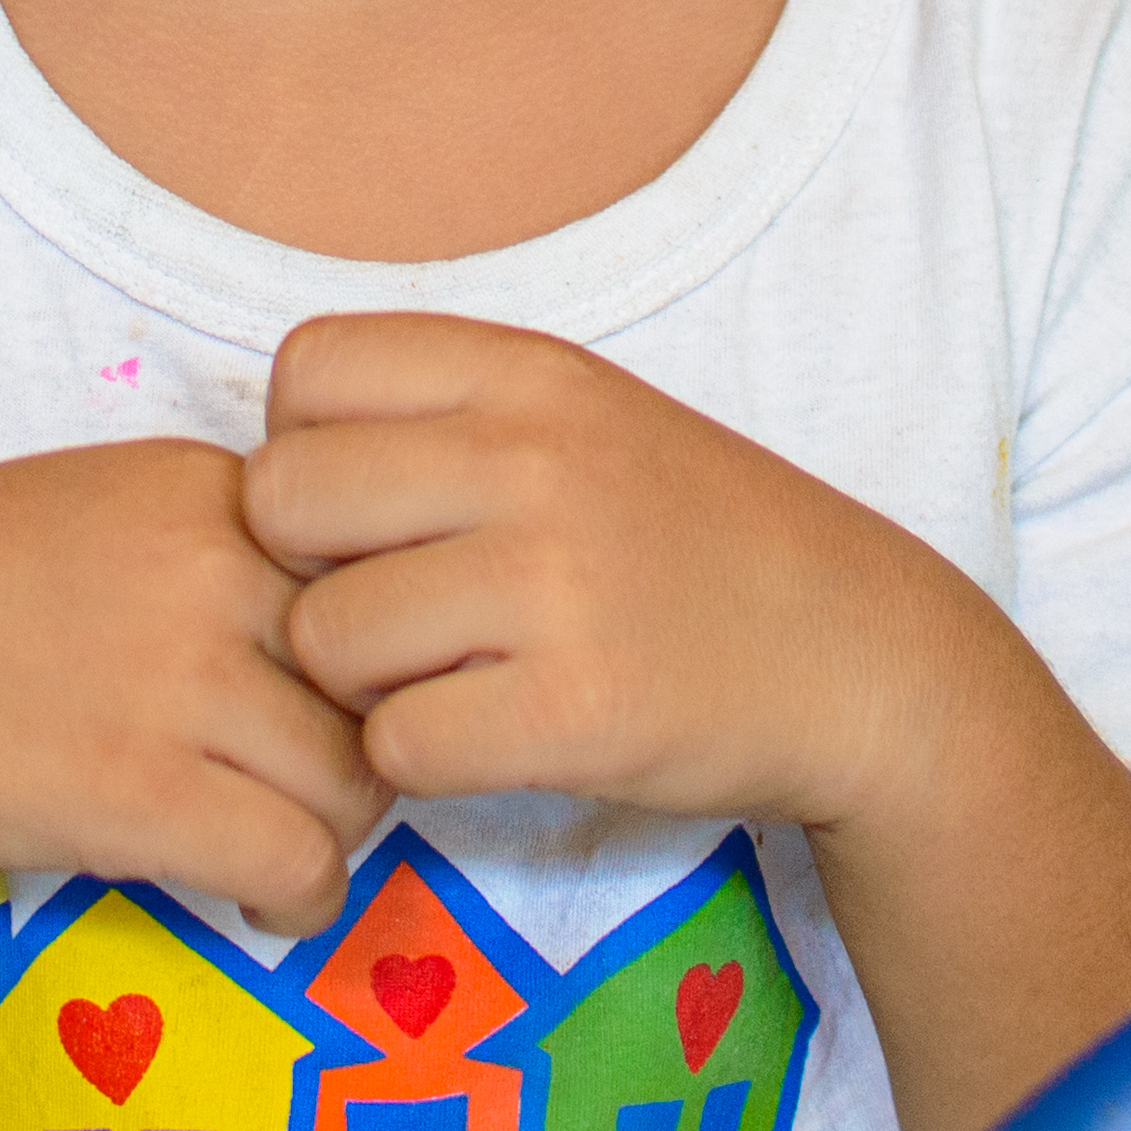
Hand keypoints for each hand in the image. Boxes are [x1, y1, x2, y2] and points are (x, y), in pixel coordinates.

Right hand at [0, 437, 380, 938]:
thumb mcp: (105, 516)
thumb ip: (223, 555)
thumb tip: (352, 647)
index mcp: (211, 486)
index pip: (381, 573)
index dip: (370, 653)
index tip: (322, 701)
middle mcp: (211, 563)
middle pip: (387, 679)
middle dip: (365, 747)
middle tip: (305, 789)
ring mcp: (176, 675)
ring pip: (360, 779)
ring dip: (332, 833)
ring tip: (275, 846)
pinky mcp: (138, 788)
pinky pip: (299, 861)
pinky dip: (297, 898)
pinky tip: (255, 898)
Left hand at [244, 316, 1002, 839]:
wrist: (859, 657)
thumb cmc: (693, 541)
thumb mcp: (585, 416)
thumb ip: (444, 415)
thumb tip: (272, 469)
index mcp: (530, 369)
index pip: (305, 371)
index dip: (308, 451)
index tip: (374, 511)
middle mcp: (536, 457)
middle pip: (282, 504)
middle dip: (311, 574)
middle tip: (394, 613)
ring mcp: (558, 584)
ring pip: (325, 636)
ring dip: (363, 683)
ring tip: (451, 678)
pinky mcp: (577, 712)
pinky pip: (395, 745)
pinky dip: (422, 761)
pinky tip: (491, 736)